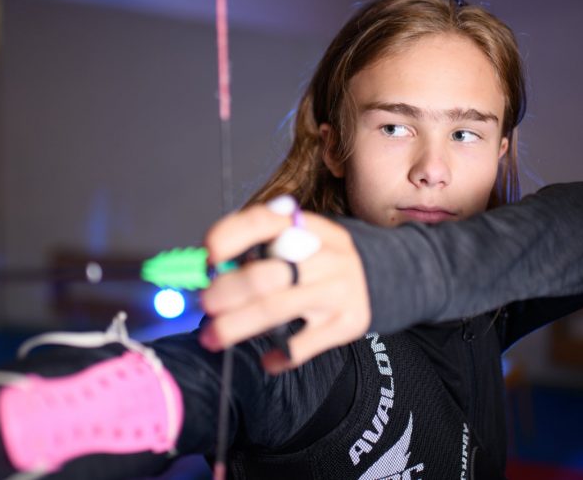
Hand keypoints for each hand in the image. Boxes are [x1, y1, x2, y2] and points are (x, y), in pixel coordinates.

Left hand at [199, 204, 369, 372]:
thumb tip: (205, 268)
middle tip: (204, 305)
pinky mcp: (348, 322)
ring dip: (236, 326)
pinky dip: (279, 355)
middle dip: (226, 292)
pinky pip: (303, 345)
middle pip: (265, 274)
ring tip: (212, 337)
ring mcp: (337, 289)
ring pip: (276, 309)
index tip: (207, 256)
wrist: (378, 275)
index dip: (229, 236)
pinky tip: (266, 360)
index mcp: (307, 226)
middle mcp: (325, 254)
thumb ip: (257, 246)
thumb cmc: (318, 258)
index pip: (263, 222)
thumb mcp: (298, 237)